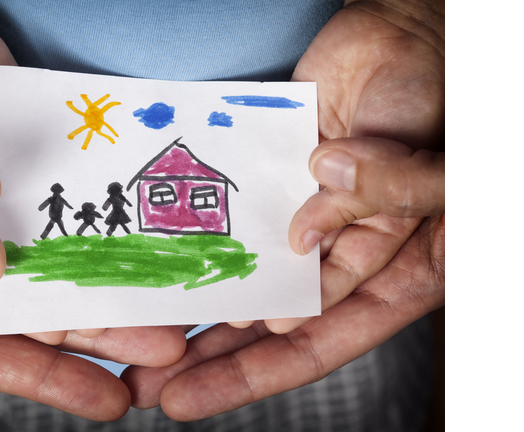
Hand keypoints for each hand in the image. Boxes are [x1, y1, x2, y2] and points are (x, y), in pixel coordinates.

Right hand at [0, 205, 186, 419]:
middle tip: (162, 343)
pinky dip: (94, 214)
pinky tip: (136, 228)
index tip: (105, 398)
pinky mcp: (7, 163)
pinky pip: (56, 200)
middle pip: (28, 308)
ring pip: (51, 257)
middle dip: (95, 330)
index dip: (42, 375)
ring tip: (163, 293)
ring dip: (105, 276)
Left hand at [122, 0, 443, 419]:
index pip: (319, 339)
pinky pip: (233, 219)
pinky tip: (163, 264)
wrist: (399, 32)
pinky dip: (204, 243)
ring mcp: (302, 218)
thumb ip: (381, 200)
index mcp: (392, 270)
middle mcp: (340, 254)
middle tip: (147, 382)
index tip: (193, 393)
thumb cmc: (434, 98)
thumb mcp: (434, 164)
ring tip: (140, 338)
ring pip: (244, 277)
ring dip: (198, 307)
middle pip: (269, 323)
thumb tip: (303, 237)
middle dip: (209, 357)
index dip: (254, 372)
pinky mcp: (273, 183)